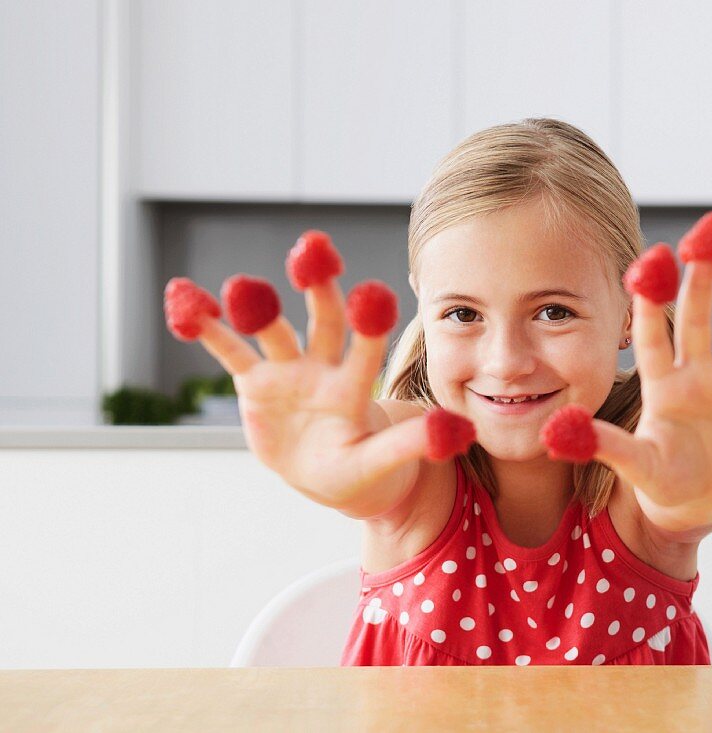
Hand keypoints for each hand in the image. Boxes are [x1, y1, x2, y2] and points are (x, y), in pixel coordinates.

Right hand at [166, 242, 427, 515]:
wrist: (336, 478)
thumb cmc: (367, 470)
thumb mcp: (384, 463)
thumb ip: (414, 444)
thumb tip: (461, 429)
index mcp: (357, 387)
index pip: (365, 351)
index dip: (369, 327)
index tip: (374, 295)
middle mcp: (325, 368)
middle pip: (324, 321)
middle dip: (319, 289)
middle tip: (313, 252)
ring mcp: (289, 371)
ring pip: (272, 330)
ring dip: (255, 306)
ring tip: (241, 286)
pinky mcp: (255, 381)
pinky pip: (229, 349)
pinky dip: (206, 326)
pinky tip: (183, 297)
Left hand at [592, 246, 711, 539]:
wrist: (694, 496)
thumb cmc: (658, 476)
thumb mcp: (632, 462)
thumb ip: (602, 443)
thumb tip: (558, 430)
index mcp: (659, 380)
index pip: (651, 333)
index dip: (650, 299)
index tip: (652, 260)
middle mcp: (693, 369)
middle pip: (697, 314)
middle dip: (703, 275)